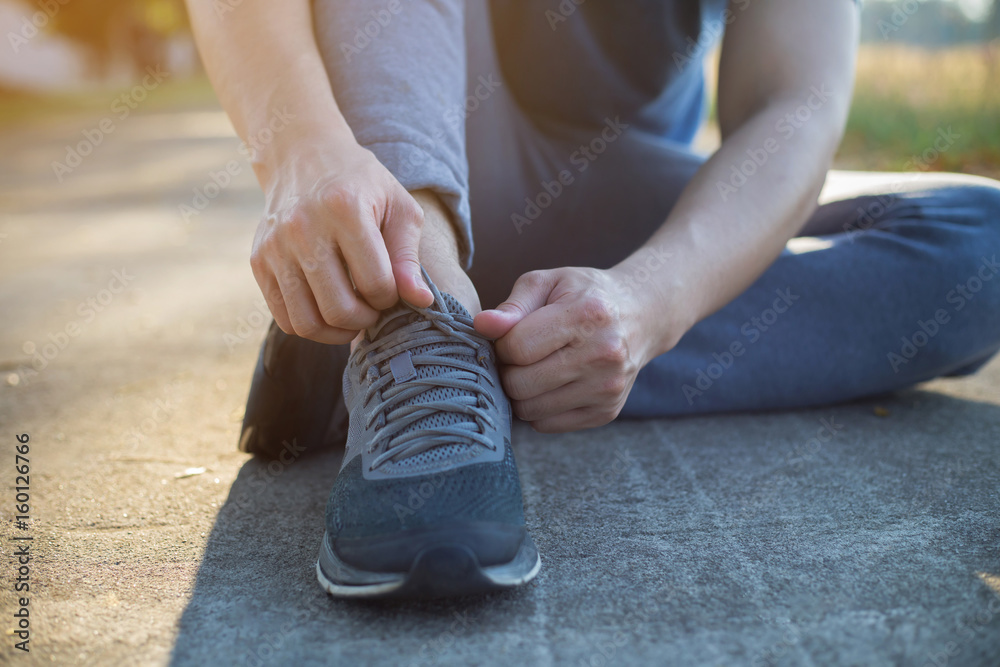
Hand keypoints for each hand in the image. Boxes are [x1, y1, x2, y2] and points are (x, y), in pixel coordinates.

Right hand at [250, 137, 431, 343]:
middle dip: (366, 319)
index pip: (376, 283)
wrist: (304, 156)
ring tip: (353, 316)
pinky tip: (327, 312)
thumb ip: (409, 257)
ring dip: (337, 332)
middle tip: (374, 308)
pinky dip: (310, 327)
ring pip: (307, 323)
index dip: (391, 297)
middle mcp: (303, 228)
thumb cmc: (363, 185)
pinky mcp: (258, 261)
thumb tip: (422, 302)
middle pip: (339, 309)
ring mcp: (275, 247)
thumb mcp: (399, 208)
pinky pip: (284, 318)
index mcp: (345, 210)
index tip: (392, 288)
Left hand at [474, 267, 662, 432]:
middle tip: (518, 355)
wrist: (640, 315)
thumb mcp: (548, 283)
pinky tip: (550, 384)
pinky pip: (546, 424)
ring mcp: (607, 389)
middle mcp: (603, 355)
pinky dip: (538, 408)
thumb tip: (481, 326)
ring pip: (529, 410)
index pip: (517, 348)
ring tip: (533, 368)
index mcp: (587, 315)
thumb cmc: (584, 294)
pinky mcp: (606, 412)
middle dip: (507, 370)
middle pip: (520, 384)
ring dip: (520, 392)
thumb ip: (513, 305)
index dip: (501, 344)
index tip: (509, 336)